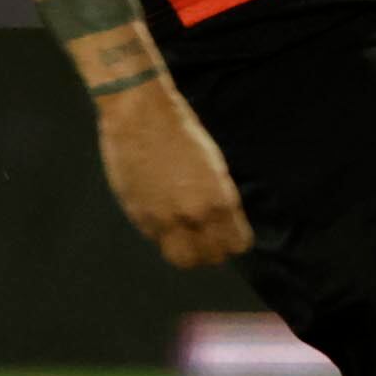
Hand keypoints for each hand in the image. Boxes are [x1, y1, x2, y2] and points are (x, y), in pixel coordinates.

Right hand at [94, 81, 252, 268]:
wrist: (140, 117)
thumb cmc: (181, 133)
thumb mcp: (214, 167)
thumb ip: (217, 200)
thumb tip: (219, 225)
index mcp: (219, 200)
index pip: (236, 245)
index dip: (234, 240)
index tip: (230, 234)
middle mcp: (193, 215)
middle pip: (209, 258)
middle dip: (211, 251)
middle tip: (208, 237)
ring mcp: (163, 219)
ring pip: (181, 258)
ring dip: (186, 250)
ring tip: (186, 232)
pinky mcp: (139, 216)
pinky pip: (157, 239)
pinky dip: (162, 233)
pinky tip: (163, 211)